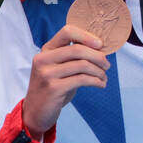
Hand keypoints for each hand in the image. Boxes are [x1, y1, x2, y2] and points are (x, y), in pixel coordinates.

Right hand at [22, 24, 110, 138]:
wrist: (36, 111)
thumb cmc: (53, 87)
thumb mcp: (59, 68)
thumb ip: (73, 57)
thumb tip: (100, 49)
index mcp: (46, 50)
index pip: (67, 31)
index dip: (87, 36)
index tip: (100, 44)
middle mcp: (44, 59)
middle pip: (78, 49)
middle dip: (98, 56)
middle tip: (107, 65)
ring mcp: (47, 74)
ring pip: (82, 65)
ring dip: (99, 71)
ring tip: (104, 77)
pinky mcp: (53, 88)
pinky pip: (82, 79)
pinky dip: (96, 81)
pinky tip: (100, 84)